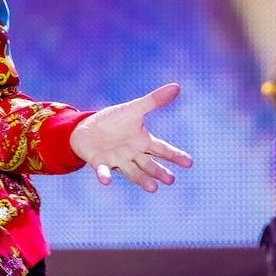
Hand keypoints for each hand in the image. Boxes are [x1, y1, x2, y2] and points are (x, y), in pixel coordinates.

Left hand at [69, 83, 192, 191]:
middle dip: (158, 172)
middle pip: (148, 164)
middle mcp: (132, 154)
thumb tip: (176, 86)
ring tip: (153, 188)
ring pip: (132, 172)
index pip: (162, 149)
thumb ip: (154, 101)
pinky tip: (106, 180)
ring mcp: (117, 160)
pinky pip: (103, 170)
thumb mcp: (134, 109)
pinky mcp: (100, 163)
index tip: (189, 162)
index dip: (175, 155)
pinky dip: (105, 175)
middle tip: (170, 179)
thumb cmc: (113, 121)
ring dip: (141, 179)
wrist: (86, 129)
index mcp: (142, 142)